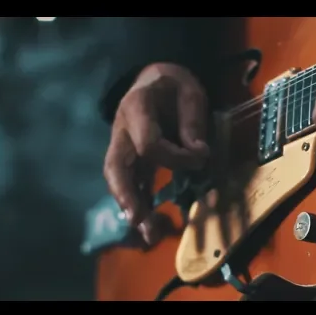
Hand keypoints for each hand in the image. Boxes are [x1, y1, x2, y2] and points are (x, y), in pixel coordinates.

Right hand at [104, 63, 208, 241]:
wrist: (155, 78)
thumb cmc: (174, 84)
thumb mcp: (190, 91)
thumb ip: (192, 121)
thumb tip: (198, 154)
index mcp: (136, 107)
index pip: (148, 143)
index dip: (175, 157)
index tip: (200, 158)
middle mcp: (122, 130)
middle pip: (115, 166)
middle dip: (126, 195)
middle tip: (138, 220)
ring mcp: (122, 146)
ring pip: (117, 180)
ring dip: (131, 207)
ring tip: (148, 236)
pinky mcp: (129, 158)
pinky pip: (128, 183)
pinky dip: (137, 203)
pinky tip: (149, 225)